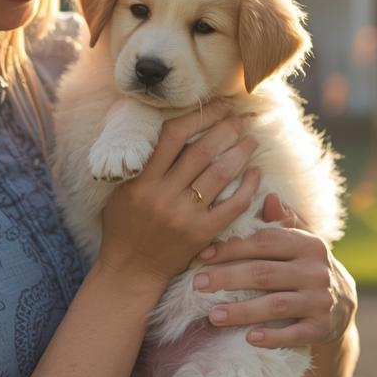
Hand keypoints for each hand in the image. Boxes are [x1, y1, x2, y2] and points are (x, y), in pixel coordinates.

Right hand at [95, 100, 261, 289]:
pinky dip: (246, 187)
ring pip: (219, 175)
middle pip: (202, 151)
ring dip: (240, 153)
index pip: (174, 136)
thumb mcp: (122, 191)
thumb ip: (142, 164)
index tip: (216, 106)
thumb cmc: (123, 227)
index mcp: (142, 181)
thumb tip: (170, 131)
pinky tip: (255, 174)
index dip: (199, 116)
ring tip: (250, 140)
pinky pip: (232, 206)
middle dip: (225, 129)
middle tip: (239, 119)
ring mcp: (184, 216)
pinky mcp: (202, 235)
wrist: (130, 271)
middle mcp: (164, 196)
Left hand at [194, 194, 357, 348]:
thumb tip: (267, 195)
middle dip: (228, 278)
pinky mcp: (322, 328)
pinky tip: (249, 338)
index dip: (232, 248)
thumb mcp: (301, 241)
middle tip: (197, 284)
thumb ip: (283, 221)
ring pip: (276, 305)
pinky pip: (294, 334)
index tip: (202, 255)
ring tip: (212, 316)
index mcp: (308, 244)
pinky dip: (272, 337)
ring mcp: (320, 300)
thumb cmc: (307, 266)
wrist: (343, 304)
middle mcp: (316, 271)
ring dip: (242, 311)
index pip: (265, 242)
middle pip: (265, 273)